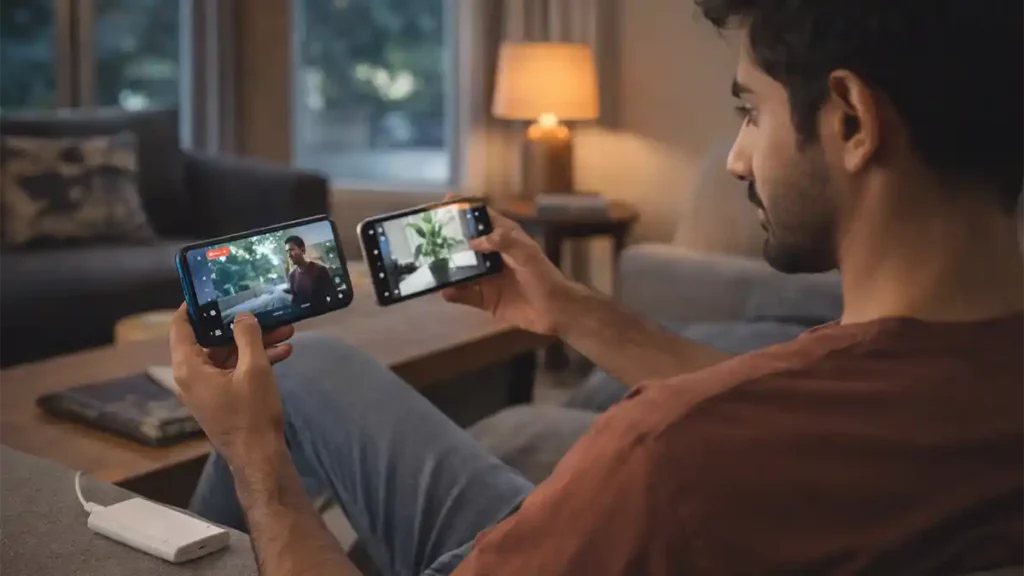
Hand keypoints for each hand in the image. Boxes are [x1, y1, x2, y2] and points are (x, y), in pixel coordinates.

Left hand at [169, 305, 294, 464]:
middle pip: (210, 339)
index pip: (181, 326)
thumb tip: (242, 316)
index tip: (211, 289)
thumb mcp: (254, 369)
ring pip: (228, 355)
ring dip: (254, 343)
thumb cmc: (252, 414)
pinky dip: (255, 360)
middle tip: (260, 308)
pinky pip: (235, 370)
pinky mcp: (223, 398)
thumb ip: (247, 336)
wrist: (259, 457)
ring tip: (284, 330)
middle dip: (239, 324)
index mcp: (189, 367)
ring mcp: (208, 389)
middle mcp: (192, 376)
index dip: (193, 305)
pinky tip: (282, 352)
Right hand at [442, 206, 578, 334]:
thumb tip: (473, 241)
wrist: (555, 311)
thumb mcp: (527, 253)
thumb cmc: (544, 277)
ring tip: (430, 265)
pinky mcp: (485, 299)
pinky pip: (464, 294)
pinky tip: (445, 291)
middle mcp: (493, 255)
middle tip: (427, 237)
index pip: (483, 218)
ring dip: (447, 268)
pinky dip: (453, 293)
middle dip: (448, 240)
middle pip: (466, 243)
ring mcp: (487, 277)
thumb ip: (503, 241)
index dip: (466, 209)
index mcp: (505, 238)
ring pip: (461, 270)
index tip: (446, 201)